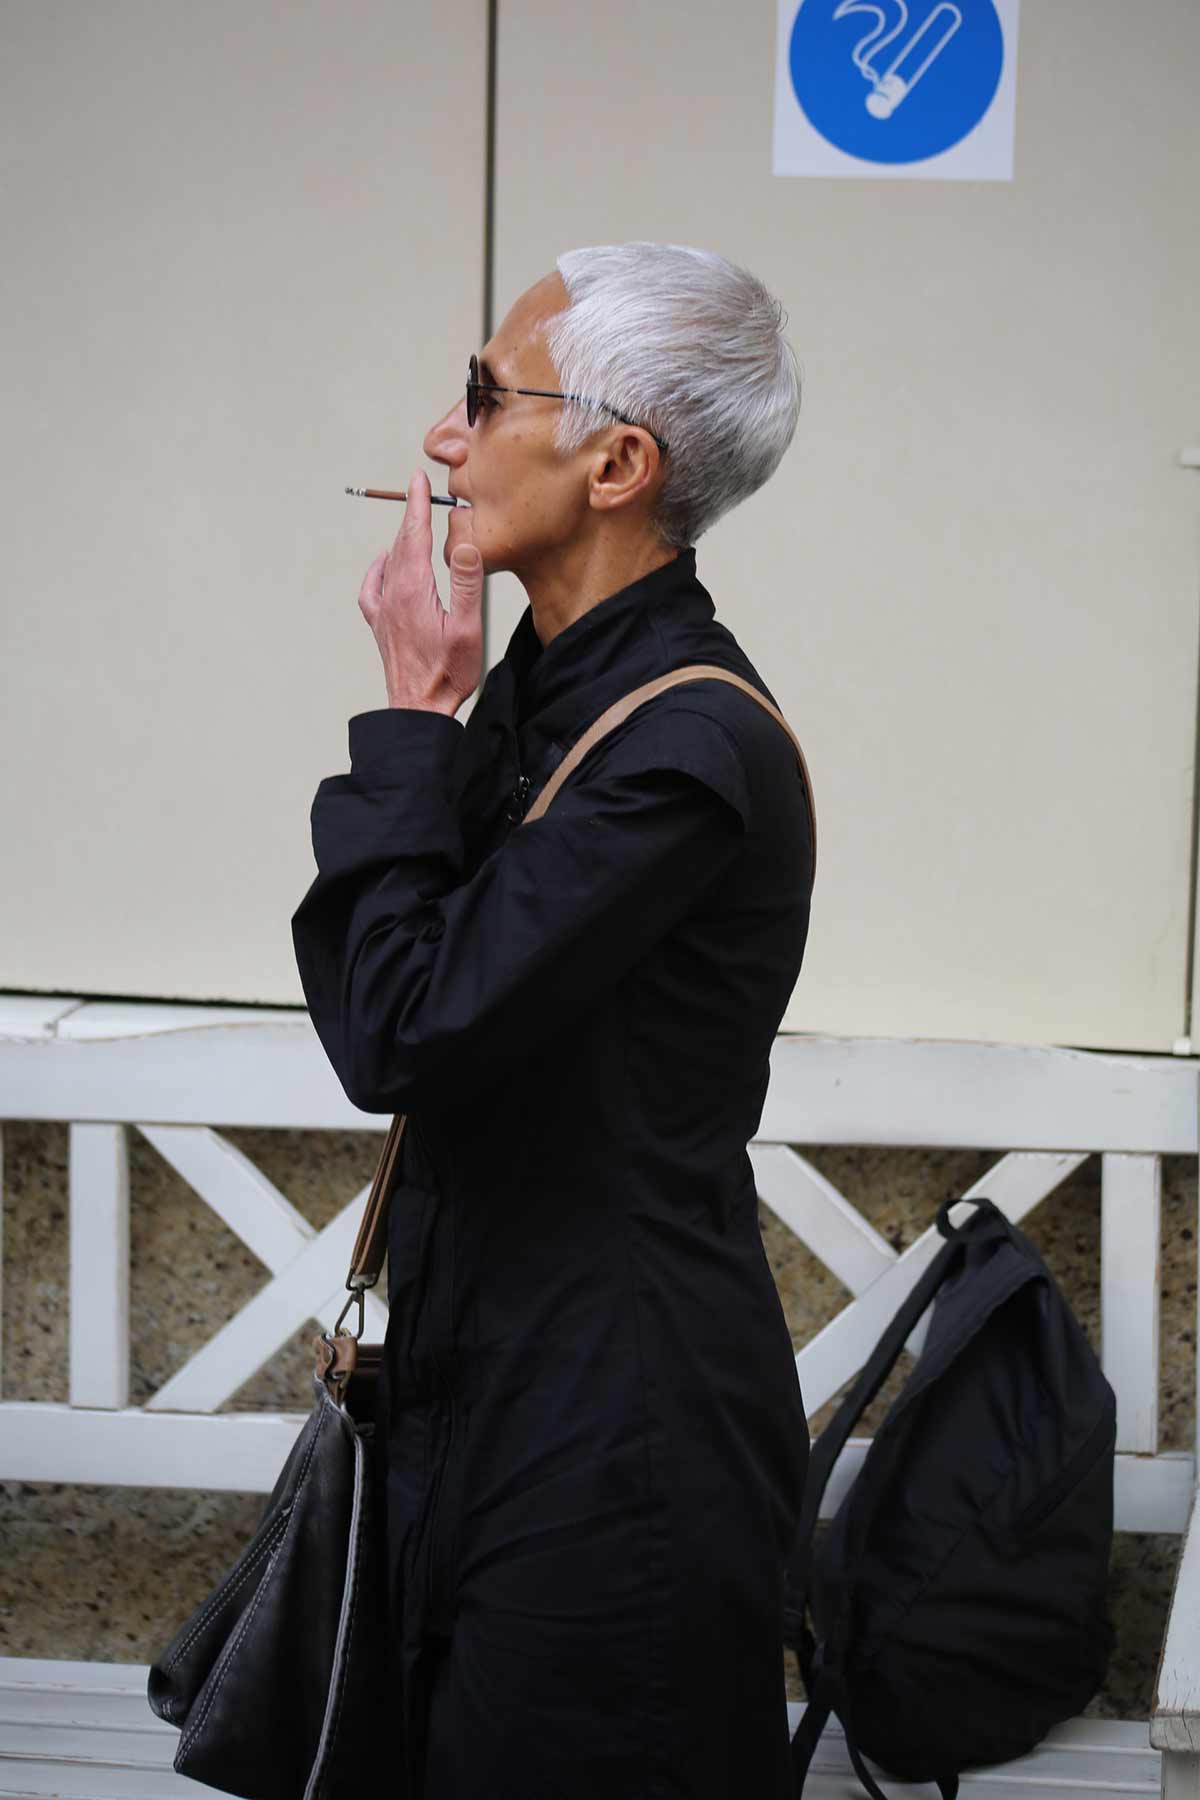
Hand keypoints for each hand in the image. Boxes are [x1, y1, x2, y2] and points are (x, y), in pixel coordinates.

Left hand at [358, 469, 483, 712]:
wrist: (419, 709)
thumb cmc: (447, 673)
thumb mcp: (468, 627)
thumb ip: (466, 583)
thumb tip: (464, 544)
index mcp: (413, 589)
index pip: (415, 535)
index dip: (417, 504)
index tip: (417, 479)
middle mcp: (392, 595)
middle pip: (400, 543)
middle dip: (410, 514)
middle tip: (416, 488)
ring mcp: (383, 610)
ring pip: (388, 562)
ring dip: (400, 538)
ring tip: (411, 522)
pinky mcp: (381, 626)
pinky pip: (373, 588)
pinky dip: (379, 569)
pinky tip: (384, 564)